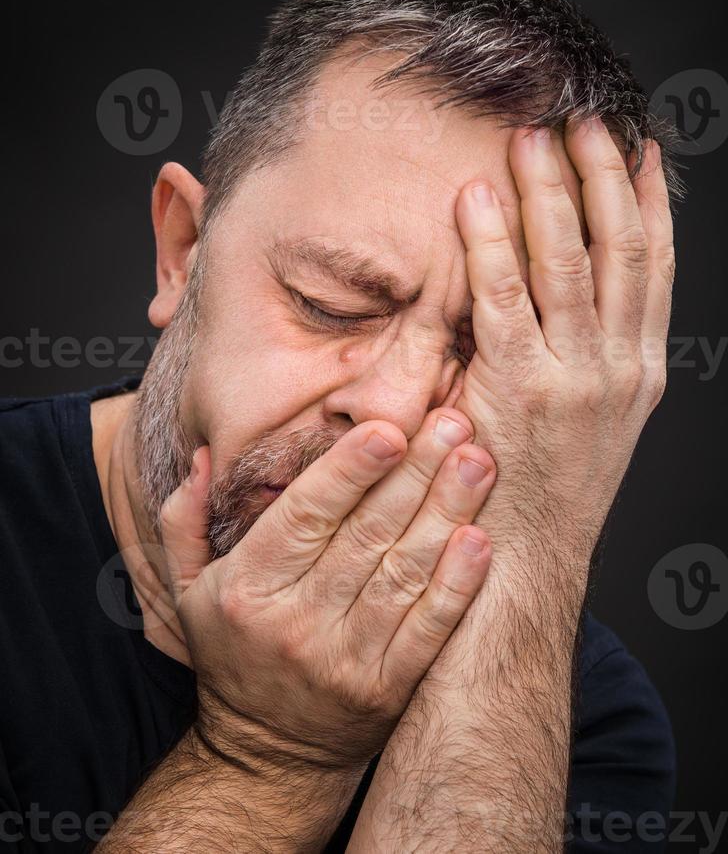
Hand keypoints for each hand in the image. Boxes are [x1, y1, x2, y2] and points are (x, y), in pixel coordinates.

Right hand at [159, 408, 495, 774]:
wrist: (267, 755)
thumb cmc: (232, 653)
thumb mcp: (185, 590)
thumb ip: (184, 520)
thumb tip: (204, 457)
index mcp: (249, 586)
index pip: (304, 515)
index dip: (349, 470)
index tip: (389, 429)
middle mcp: (297, 621)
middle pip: (366, 534)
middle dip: (414, 473)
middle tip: (454, 423)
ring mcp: (346, 658)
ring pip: (403, 573)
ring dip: (446, 513)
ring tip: (477, 463)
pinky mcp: (387, 688)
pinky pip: (427, 629)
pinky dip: (457, 585)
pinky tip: (480, 541)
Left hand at [453, 119, 673, 567]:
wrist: (529, 567)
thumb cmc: (547, 494)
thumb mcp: (593, 424)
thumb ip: (589, 360)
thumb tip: (567, 300)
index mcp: (642, 370)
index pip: (656, 267)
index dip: (649, 202)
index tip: (641, 148)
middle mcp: (621, 367)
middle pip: (620, 249)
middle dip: (603, 178)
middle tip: (583, 120)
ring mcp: (576, 377)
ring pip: (570, 262)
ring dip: (551, 194)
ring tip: (531, 138)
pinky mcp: (522, 390)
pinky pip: (504, 298)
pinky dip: (492, 244)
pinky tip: (477, 200)